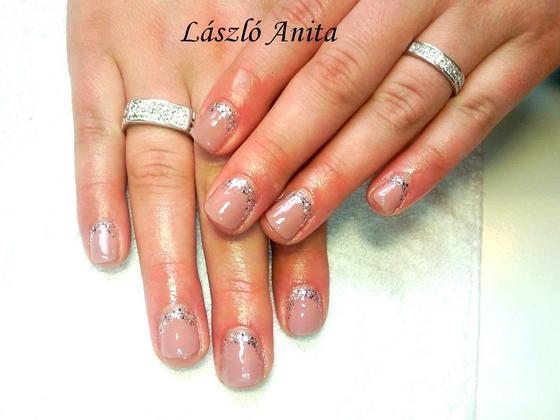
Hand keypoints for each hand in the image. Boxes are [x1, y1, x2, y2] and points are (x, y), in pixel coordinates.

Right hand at [67, 0, 328, 387]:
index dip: (298, 257)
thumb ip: (306, 105)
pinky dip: (95, 191)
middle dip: (235, 286)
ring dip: (169, 263)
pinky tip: (107, 251)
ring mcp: (152, 68)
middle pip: (228, 200)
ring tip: (179, 333)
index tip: (301, 321)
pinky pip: (94, 130)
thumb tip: (318, 191)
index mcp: (279, 78)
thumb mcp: (294, 27)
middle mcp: (221, 84)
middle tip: (241, 356)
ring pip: (163, 178)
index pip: (293, 184)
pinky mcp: (95, 55)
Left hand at [193, 0, 559, 243]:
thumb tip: (248, 73)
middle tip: (232, 205)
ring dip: (338, 172)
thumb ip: (318, 11)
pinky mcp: (528, 55)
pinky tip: (382, 201)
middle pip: (338, 78)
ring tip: (288, 220)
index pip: (300, 24)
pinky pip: (475, 117)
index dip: (253, 84)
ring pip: (398, 107)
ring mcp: (482, 21)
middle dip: (279, 149)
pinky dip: (428, 162)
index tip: (212, 136)